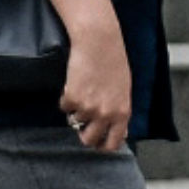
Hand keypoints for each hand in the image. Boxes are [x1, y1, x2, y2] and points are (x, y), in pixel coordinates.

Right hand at [28, 0, 133, 150]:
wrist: (99, 42)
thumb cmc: (113, 62)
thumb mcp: (123, 90)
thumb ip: (120, 112)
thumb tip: (120, 134)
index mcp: (122, 113)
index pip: (112, 144)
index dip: (102, 146)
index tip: (97, 142)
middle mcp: (106, 114)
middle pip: (88, 139)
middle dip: (83, 133)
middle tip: (82, 122)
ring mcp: (88, 107)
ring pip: (74, 121)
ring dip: (75, 109)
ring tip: (83, 90)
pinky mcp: (72, 98)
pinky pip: (64, 107)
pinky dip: (66, 97)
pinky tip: (74, 82)